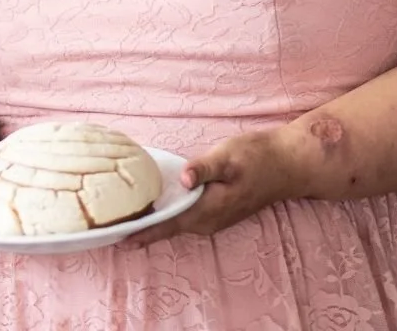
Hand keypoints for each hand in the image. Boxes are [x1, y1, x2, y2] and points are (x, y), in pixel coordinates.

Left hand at [128, 128, 308, 244]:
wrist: (288, 164)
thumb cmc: (257, 157)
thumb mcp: (228, 157)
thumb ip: (204, 169)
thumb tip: (185, 179)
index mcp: (208, 211)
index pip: (167, 226)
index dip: (142, 232)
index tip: (117, 239)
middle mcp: (208, 221)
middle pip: (167, 228)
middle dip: (140, 229)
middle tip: (109, 226)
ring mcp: (213, 218)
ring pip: (175, 224)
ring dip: (152, 223)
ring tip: (123, 218)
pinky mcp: (216, 210)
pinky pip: (184, 217)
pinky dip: (166, 214)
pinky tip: (152, 206)